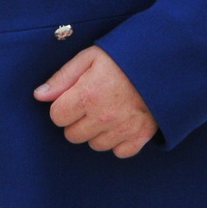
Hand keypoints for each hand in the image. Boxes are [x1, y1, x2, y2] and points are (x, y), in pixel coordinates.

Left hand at [34, 46, 157, 157]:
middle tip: (92, 102)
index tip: (74, 96)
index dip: (63, 106)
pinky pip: (120, 151)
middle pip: (73, 135)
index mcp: (88, 95)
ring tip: (109, 110)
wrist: (167, 61)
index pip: (57, 117)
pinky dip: (120, 140)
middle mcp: (104, 116)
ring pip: (95, 145)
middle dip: (78, 120)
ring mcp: (123, 129)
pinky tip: (123, 122)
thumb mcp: (91, 56)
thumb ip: (63, 77)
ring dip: (98, 131)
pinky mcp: (141, 136)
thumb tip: (39, 95)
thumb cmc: (125, 56)